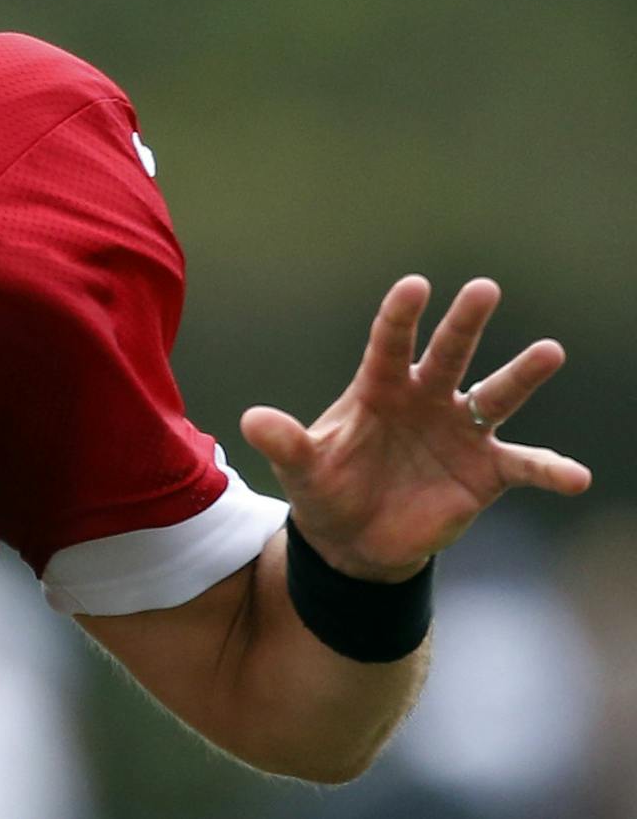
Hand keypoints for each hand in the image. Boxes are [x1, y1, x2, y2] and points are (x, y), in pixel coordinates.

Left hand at [240, 275, 591, 582]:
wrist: (355, 540)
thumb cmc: (326, 490)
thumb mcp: (301, 468)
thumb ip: (285, 443)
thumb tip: (252, 420)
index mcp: (379, 388)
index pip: (389, 344)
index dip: (400, 316)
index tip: (414, 286)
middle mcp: (426, 399)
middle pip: (448, 353)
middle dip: (464, 322)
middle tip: (483, 287)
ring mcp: (460, 432)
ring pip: (495, 396)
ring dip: (522, 374)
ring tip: (550, 349)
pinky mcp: (486, 471)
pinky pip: (524, 465)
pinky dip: (550, 469)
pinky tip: (575, 476)